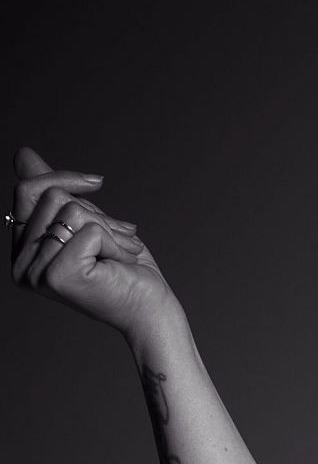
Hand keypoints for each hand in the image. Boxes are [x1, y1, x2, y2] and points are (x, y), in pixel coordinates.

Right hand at [10, 146, 181, 339]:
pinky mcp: (58, 276)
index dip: (63, 178)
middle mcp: (20, 265)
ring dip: (108, 229)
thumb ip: (55, 194)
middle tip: (117, 241)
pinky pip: (89, 230)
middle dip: (96, 213)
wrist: (151, 308)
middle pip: (51, 197)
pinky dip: (114, 242)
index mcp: (22, 251)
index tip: (97, 182)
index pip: (25, 191)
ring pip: (72, 210)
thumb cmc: (124, 268)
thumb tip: (22, 155)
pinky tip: (120, 263)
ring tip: (119, 254)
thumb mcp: (88, 222)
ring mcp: (36, 273)